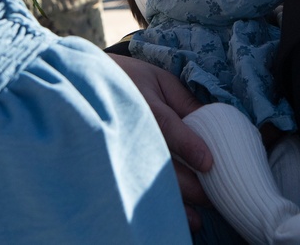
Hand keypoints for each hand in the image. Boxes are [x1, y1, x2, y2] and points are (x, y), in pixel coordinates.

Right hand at [110, 54, 213, 229]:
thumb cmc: (129, 79)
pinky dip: (155, 207)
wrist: (84, 82)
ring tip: (198, 220)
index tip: (208, 163)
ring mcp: (118, 149)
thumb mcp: (159, 80)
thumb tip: (215, 123)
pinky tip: (171, 219)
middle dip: (189, 185)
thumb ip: (185, 101)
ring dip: (174, 203)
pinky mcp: (112, 164)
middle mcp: (128, 129)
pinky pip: (135, 188)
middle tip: (216, 198)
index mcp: (141, 104)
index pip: (165, 125)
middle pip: (159, 162)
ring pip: (147, 181)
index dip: (187, 145)